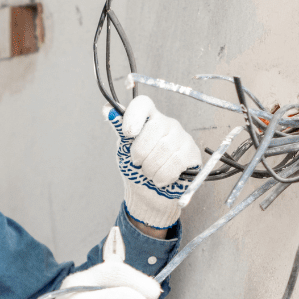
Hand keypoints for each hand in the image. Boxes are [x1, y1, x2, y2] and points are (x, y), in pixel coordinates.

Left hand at [106, 96, 201, 228]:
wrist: (151, 195)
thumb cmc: (138, 170)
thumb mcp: (124, 150)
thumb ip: (119, 130)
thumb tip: (107, 110)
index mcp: (149, 119)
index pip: (143, 104)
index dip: (134, 116)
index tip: (128, 134)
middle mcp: (167, 124)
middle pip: (153, 129)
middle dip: (141, 153)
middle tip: (140, 164)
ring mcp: (182, 137)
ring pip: (164, 149)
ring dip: (151, 169)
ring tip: (150, 173)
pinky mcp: (192, 153)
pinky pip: (175, 163)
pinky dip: (163, 176)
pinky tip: (162, 178)